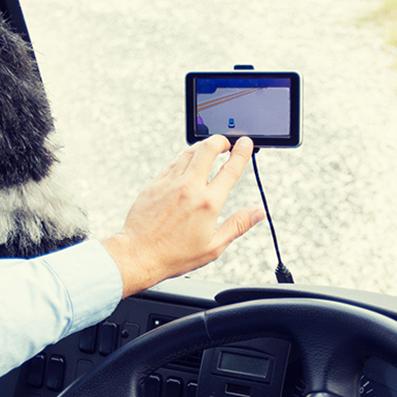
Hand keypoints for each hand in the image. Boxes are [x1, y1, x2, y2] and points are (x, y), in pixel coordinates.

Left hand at [101, 135, 262, 296]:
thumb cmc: (174, 256)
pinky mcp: (153, 185)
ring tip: (208, 151)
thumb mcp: (213, 246)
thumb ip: (237, 225)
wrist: (138, 255)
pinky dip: (183, 159)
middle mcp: (189, 188)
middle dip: (221, 140)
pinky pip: (171, 164)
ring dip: (202, 148)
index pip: (231, 169)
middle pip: (208, 149)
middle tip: (226, 143)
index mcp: (208, 203)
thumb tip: (258, 212)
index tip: (246, 144)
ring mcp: (169, 184)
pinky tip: (186, 163)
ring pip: (188, 152)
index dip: (242, 152)